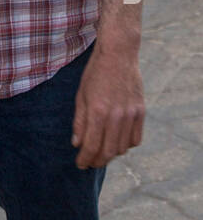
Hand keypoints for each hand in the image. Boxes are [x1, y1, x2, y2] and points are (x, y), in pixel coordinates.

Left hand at [72, 44, 144, 168]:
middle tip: (90, 163)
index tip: (80, 164)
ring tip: (102, 152)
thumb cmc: (95, 74)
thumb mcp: (81, 95)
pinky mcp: (141, 112)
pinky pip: (136, 139)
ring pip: (123, 148)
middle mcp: (116, 116)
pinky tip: (117, 141)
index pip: (91, 146)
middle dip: (98, 161)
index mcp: (97, 111)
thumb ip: (80, 121)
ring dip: (111, 154)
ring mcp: (131, 115)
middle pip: (108, 151)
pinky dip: (126, 145)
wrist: (118, 55)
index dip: (85, 159)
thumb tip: (77, 144)